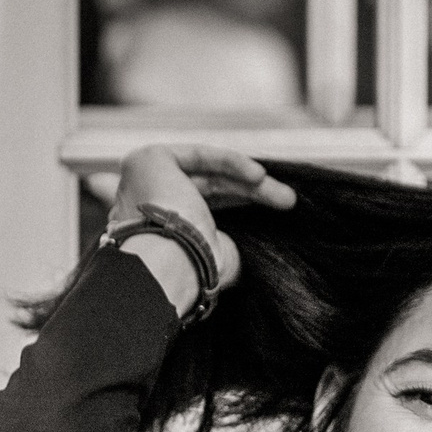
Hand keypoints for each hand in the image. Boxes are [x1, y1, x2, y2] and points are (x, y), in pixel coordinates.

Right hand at [105, 143, 295, 295]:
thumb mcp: (219, 260)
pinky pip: (200, 156)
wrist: (166, 268)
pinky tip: (260, 177)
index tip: (272, 216)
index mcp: (156, 234)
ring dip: (251, 184)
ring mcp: (144, 181)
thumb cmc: (191, 275)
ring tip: (286, 198)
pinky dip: (232, 163)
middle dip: (252, 197)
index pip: (202, 212)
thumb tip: (263, 251)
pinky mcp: (148, 159)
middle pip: (210, 193)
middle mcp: (145, 206)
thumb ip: (232, 245)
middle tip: (287, 202)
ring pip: (209, 175)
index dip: (237, 209)